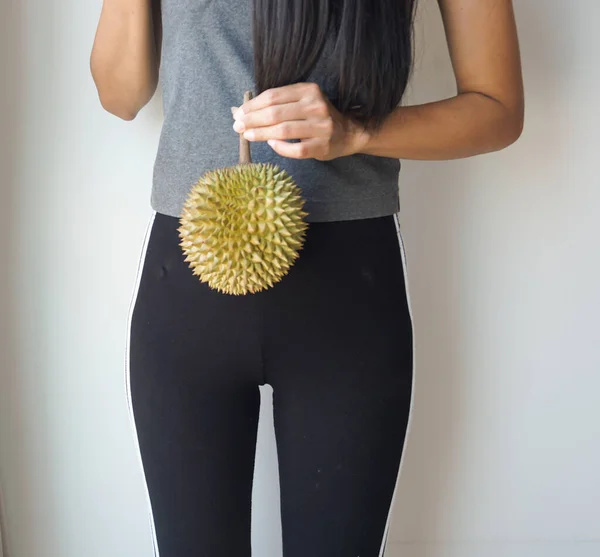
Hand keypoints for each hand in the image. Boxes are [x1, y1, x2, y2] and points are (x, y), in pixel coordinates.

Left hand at [231, 83, 369, 160]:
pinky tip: (271, 144)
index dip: (253, 105)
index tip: (239, 113)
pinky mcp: (321, 145)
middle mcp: (315, 106)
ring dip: (261, 133)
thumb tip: (243, 111)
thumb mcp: (302, 102)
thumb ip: (278, 104)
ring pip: (283, 130)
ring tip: (247, 135)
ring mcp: (320, 127)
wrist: (347, 133)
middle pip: (275, 113)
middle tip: (237, 126)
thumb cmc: (317, 117)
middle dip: (252, 120)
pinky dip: (280, 147)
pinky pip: (295, 149)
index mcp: (309, 90)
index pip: (273, 96)